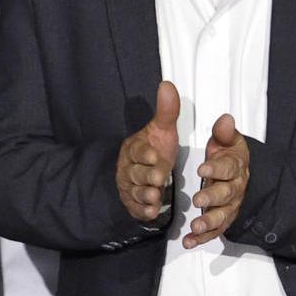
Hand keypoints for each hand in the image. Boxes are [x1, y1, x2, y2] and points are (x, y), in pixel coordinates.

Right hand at [117, 81, 179, 222]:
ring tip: (156, 196)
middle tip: (159, 179)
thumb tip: (167, 84)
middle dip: (147, 176)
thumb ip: (166, 111)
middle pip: (135, 172)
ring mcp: (129, 187)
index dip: (145, 154)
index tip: (156, 155)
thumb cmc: (155, 150)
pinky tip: (153, 212)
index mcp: (134, 149)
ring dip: (145, 194)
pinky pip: (136, 208)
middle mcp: (128, 168)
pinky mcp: (134, 203)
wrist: (143, 174)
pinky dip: (144, 210)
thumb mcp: (162, 131)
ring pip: (135, 191)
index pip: (137, 151)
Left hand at [184, 114, 250, 248]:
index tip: (202, 169)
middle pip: (226, 194)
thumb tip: (225, 120)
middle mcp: (235, 188)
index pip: (229, 168)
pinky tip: (188, 241)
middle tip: (197, 199)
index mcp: (235, 167)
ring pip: (222, 216)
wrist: (236, 172)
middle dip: (212, 197)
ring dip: (209, 222)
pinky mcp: (222, 219)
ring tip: (195, 226)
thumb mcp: (226, 140)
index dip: (217, 168)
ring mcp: (229, 206)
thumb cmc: (227, 154)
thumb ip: (223, 133)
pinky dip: (202, 238)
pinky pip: (214, 231)